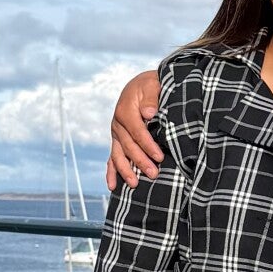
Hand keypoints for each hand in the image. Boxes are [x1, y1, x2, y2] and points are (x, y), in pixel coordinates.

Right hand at [107, 71, 164, 190]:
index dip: (148, 145)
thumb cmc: (151, 86)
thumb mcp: (152, 85)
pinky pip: (112, 158)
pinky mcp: (117, 141)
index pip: (137, 132)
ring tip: (134, 184)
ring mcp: (116, 134)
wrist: (142, 85)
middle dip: (141, 161)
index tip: (160, 157)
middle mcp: (117, 124)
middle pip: (129, 146)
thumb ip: (151, 98)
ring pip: (118, 155)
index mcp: (125, 111)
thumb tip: (149, 113)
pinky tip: (113, 186)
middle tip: (154, 174)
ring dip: (126, 170)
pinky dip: (112, 172)